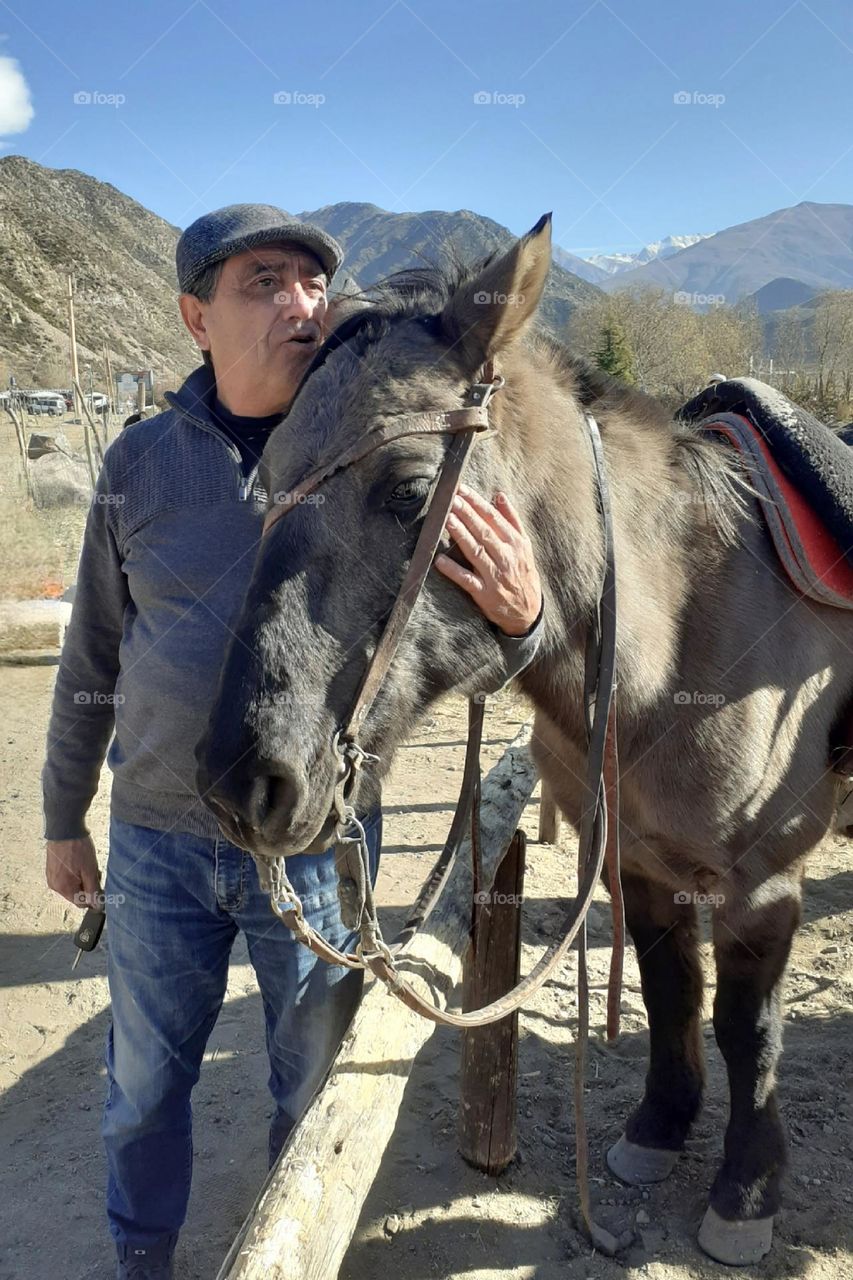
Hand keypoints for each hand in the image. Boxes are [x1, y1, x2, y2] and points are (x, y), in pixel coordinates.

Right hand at [46, 836, 101, 907]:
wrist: (65, 828)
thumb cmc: (76, 847)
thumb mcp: (90, 870)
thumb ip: (93, 890)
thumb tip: (96, 905)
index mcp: (63, 888)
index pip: (81, 903)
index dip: (93, 896)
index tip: (100, 885)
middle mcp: (54, 885)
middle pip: (76, 894)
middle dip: (87, 885)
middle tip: (94, 871)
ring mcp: (52, 876)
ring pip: (71, 885)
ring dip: (81, 878)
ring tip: (86, 864)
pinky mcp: (52, 868)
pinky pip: (66, 877)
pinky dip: (74, 873)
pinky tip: (79, 861)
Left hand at [434, 486, 541, 636]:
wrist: (528, 612)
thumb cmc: (523, 573)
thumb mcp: (524, 545)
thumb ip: (512, 519)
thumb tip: (499, 495)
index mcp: (516, 543)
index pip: (494, 518)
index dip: (477, 503)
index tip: (462, 490)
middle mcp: (507, 558)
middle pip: (484, 532)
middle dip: (467, 514)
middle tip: (451, 500)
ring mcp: (496, 576)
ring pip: (476, 552)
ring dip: (461, 536)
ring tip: (447, 520)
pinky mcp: (485, 595)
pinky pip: (468, 581)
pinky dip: (454, 571)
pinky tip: (440, 561)